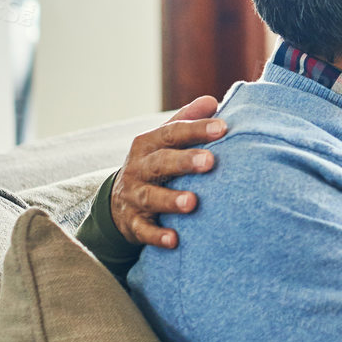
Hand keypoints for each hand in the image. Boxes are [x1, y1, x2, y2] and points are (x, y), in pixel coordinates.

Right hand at [110, 96, 226, 248]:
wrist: (118, 201)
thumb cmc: (155, 163)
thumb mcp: (164, 140)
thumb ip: (186, 120)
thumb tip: (213, 101)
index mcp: (148, 144)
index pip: (173, 133)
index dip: (197, 130)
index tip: (223, 128)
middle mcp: (138, 168)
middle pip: (161, 162)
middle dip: (184, 161)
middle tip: (210, 162)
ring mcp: (133, 196)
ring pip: (150, 196)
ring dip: (171, 200)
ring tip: (193, 203)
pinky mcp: (132, 222)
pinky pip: (143, 230)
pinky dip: (157, 235)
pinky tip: (174, 240)